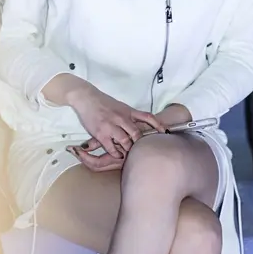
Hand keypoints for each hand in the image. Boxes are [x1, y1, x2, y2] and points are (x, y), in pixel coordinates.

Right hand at [69, 104, 190, 171]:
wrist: (86, 98)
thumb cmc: (103, 102)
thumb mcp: (120, 106)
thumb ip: (130, 115)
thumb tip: (141, 124)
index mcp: (128, 111)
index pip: (147, 117)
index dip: (158, 125)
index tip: (166, 133)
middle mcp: (122, 118)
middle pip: (137, 134)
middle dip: (142, 144)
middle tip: (145, 152)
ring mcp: (111, 126)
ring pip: (126, 141)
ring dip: (129, 150)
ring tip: (130, 156)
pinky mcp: (101, 133)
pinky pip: (111, 147)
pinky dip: (116, 153)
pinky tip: (118, 155)